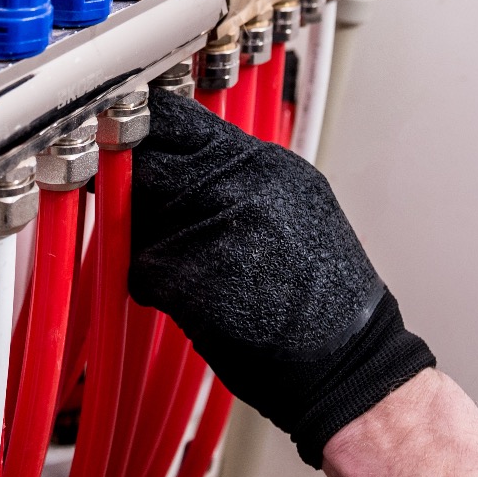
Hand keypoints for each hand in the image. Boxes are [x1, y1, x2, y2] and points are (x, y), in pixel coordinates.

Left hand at [128, 89, 434, 466]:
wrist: (348, 357)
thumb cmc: (321, 292)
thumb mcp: (294, 202)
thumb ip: (235, 174)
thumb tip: (178, 157)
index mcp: (264, 161)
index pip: (176, 119)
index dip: (145, 131)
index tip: (130, 143)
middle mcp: (239, 184)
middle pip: (147, 163)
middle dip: (135, 188)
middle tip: (146, 214)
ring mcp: (214, 227)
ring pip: (137, 218)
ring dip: (146, 242)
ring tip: (189, 266)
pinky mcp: (191, 276)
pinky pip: (142, 268)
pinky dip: (154, 286)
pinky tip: (192, 299)